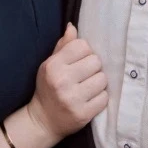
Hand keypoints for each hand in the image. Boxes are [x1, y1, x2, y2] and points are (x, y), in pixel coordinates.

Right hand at [26, 24, 107, 141]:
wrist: (43, 121)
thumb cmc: (48, 88)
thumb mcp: (50, 65)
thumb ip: (63, 46)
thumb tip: (72, 26)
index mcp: (53, 65)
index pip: (83, 46)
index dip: (84, 53)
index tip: (79, 62)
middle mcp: (62, 81)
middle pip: (96, 61)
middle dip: (93, 68)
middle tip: (85, 76)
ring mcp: (73, 99)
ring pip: (103, 79)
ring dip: (98, 82)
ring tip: (88, 87)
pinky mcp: (83, 114)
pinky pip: (104, 98)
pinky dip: (100, 98)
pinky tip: (90, 99)